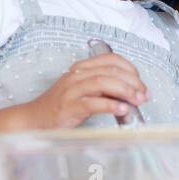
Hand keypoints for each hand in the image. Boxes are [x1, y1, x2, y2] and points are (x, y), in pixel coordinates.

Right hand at [20, 52, 149, 128]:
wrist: (34, 120)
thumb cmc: (61, 107)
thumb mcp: (84, 92)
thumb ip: (104, 89)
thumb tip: (132, 93)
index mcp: (82, 68)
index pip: (112, 59)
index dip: (131, 70)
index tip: (141, 84)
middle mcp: (77, 75)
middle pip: (111, 71)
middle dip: (133, 82)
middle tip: (144, 95)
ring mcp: (72, 90)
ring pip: (103, 82)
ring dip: (125, 91)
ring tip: (137, 101)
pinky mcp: (69, 106)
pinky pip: (93, 103)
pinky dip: (111, 105)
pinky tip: (123, 110)